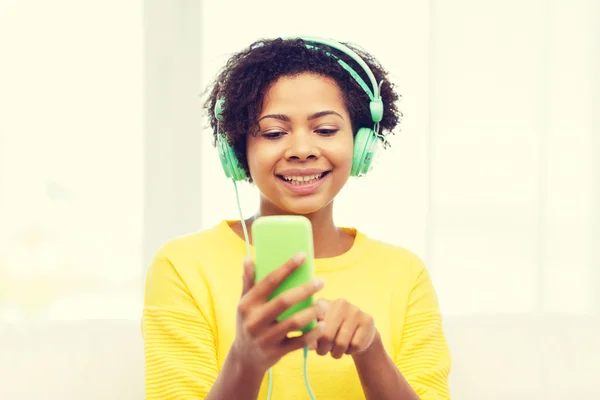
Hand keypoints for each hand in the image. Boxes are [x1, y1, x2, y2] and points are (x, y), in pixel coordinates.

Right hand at [231, 253, 326, 372]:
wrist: (245, 358)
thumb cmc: (248, 322)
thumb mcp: (243, 303)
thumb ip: (248, 281)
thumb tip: (247, 258)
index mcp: (247, 304)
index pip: (269, 281)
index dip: (287, 267)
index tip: (303, 255)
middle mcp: (254, 321)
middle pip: (284, 301)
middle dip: (305, 290)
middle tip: (321, 281)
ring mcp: (265, 338)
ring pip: (293, 323)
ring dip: (312, 312)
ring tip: (324, 304)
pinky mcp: (276, 353)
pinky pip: (298, 343)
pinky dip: (312, 334)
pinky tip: (322, 324)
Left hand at [314, 299, 376, 358]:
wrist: (359, 332)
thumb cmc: (334, 333)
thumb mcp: (320, 332)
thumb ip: (313, 336)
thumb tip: (310, 346)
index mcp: (324, 303)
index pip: (313, 323)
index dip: (312, 338)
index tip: (313, 346)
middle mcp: (340, 303)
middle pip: (327, 335)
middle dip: (323, 349)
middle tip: (323, 352)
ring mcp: (355, 310)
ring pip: (341, 343)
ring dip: (337, 353)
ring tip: (337, 350)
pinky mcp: (367, 320)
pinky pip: (355, 345)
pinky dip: (350, 351)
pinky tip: (350, 345)